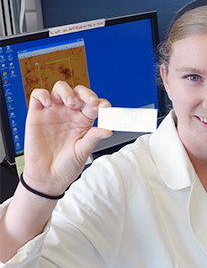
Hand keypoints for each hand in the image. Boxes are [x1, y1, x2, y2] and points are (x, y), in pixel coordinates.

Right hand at [22, 81, 111, 195]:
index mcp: (83, 121)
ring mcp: (53, 113)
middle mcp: (69, 114)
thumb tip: (108, 130)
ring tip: (70, 103)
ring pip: (60, 89)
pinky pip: (38, 96)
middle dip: (85, 93)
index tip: (105, 106)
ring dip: (67, 92)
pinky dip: (43, 94)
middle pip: (78, 93)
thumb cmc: (67, 165)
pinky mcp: (37, 115)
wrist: (47, 178)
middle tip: (90, 101)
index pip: (93, 105)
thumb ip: (93, 138)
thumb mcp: (83, 151)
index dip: (100, 102)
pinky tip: (48, 103)